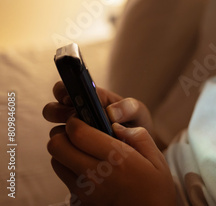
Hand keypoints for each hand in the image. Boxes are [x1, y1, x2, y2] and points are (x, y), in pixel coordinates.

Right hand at [43, 82, 162, 147]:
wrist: (140, 149)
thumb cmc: (136, 124)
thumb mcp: (138, 111)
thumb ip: (129, 107)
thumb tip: (110, 112)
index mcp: (89, 98)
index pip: (64, 88)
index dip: (63, 92)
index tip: (70, 99)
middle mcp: (76, 113)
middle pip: (51, 109)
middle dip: (58, 112)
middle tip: (73, 117)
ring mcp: (73, 132)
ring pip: (54, 130)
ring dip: (63, 132)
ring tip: (83, 137)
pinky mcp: (74, 150)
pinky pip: (62, 149)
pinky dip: (69, 149)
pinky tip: (85, 151)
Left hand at [48, 117, 175, 205]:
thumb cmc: (156, 190)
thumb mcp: (157, 160)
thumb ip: (139, 137)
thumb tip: (117, 125)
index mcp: (117, 159)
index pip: (78, 133)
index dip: (75, 120)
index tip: (83, 117)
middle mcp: (96, 174)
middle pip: (57, 145)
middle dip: (63, 133)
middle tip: (78, 131)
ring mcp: (85, 190)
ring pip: (56, 161)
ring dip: (64, 150)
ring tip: (81, 149)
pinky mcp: (80, 201)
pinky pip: (63, 177)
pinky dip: (68, 167)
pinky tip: (85, 166)